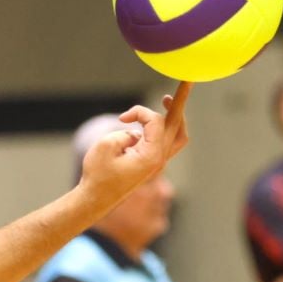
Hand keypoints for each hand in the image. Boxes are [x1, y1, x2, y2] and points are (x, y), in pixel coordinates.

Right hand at [78, 83, 190, 206]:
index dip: (139, 112)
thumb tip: (136, 135)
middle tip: (187, 82)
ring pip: (178, 136)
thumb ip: (124, 133)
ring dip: (175, 117)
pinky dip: (164, 129)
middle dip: (179, 102)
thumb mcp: (106, 146)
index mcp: (152, 156)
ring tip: (168, 101)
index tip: (122, 117)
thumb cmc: (98, 175)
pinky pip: (168, 143)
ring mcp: (157, 163)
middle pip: (177, 125)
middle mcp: (159, 159)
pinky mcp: (152, 165)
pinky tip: (154, 121)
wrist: (95, 200)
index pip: (155, 121)